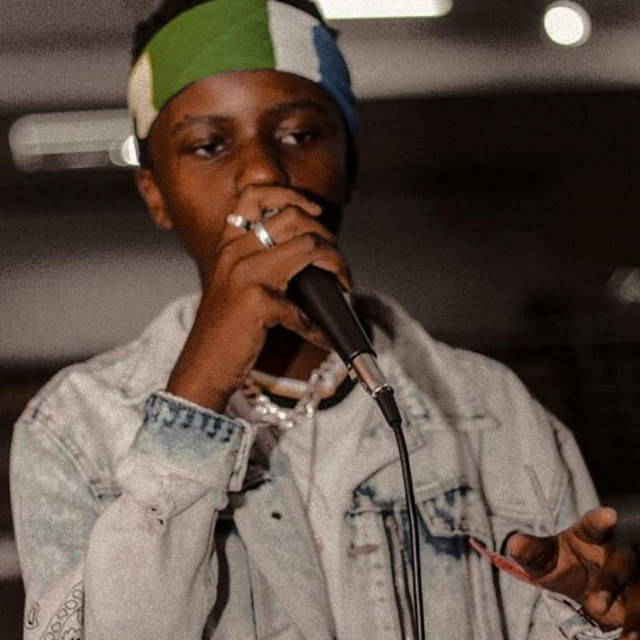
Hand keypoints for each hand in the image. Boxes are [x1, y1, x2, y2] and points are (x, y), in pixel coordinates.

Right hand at [166, 185, 350, 410]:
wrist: (203, 366)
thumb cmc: (223, 330)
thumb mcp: (234, 284)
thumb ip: (260, 262)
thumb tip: (307, 253)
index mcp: (229, 244)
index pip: (255, 195)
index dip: (290, 194)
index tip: (314, 210)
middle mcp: (235, 252)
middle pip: (293, 216)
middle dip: (326, 234)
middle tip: (335, 260)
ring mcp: (245, 274)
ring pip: (308, 245)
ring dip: (335, 263)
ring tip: (342, 283)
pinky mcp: (257, 301)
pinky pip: (303, 306)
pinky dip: (316, 324)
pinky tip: (318, 335)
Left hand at [507, 507, 639, 638]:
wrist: (586, 590)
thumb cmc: (563, 564)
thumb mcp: (544, 559)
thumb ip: (532, 552)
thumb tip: (514, 543)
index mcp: (591, 535)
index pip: (595, 526)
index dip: (601, 520)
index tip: (609, 515)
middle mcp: (618, 552)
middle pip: (623, 561)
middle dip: (611, 582)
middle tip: (595, 604)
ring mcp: (634, 577)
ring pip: (639, 590)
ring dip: (632, 611)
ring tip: (622, 631)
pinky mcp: (639, 599)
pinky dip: (635, 629)